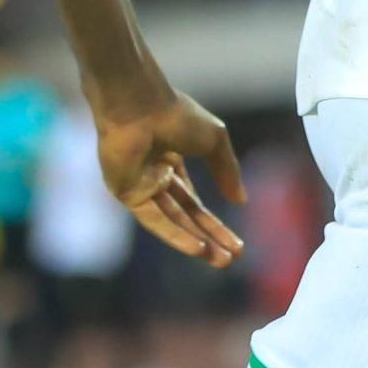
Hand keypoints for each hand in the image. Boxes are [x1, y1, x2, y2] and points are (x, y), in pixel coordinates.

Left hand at [94, 86, 247, 267]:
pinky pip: (155, 220)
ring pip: (172, 222)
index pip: (193, 201)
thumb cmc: (176, 115)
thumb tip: (240, 200)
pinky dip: (176, 235)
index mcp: (172, 161)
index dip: (214, 222)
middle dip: (209, 237)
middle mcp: (154, 177)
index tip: (236, 242)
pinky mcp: (127, 194)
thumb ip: (227, 170)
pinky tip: (198, 248)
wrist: (140, 107)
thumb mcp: (214, 141)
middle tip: (231, 260)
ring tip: (220, 261)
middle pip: (184, 216)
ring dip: (195, 242)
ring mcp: (139, 187)